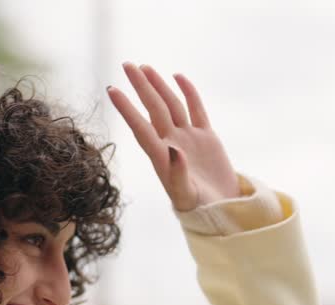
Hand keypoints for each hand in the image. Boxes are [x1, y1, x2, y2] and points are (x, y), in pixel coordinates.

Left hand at [107, 63, 240, 211]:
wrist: (221, 209)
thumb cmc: (198, 207)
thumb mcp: (185, 194)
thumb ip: (177, 173)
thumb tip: (173, 150)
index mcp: (161, 157)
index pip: (140, 127)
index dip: (127, 109)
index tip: (112, 90)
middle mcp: (171, 143)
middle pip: (153, 109)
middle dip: (141, 87)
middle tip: (127, 64)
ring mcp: (188, 138)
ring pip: (171, 105)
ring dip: (158, 86)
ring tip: (145, 67)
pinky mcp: (206, 137)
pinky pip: (196, 109)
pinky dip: (188, 93)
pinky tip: (177, 77)